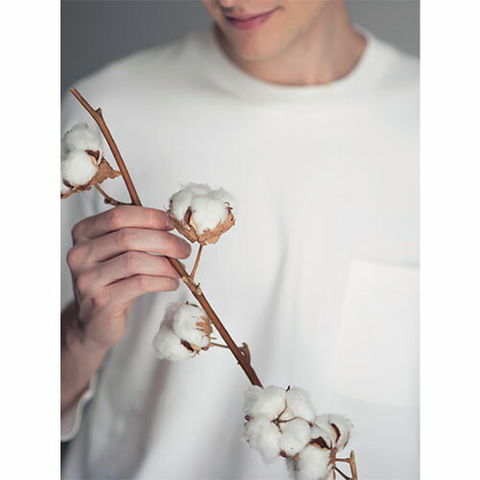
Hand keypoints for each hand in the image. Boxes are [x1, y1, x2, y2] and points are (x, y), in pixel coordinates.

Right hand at [66, 206, 190, 349]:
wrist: (93, 322)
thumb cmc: (110, 282)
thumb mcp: (116, 253)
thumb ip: (136, 233)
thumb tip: (170, 223)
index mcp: (83, 233)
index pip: (119, 215)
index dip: (150, 217)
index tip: (172, 224)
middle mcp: (80, 254)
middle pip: (128, 237)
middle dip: (164, 241)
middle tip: (184, 249)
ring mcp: (88, 279)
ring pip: (134, 261)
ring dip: (165, 264)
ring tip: (178, 270)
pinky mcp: (102, 301)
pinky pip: (139, 284)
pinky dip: (162, 281)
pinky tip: (170, 283)